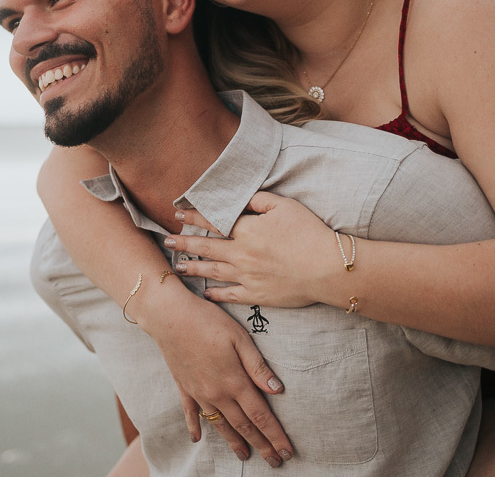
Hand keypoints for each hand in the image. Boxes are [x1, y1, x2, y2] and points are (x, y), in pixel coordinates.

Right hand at [137, 279, 294, 465]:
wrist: (169, 316)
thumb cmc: (208, 321)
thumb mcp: (239, 338)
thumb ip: (258, 366)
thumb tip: (277, 390)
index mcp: (234, 381)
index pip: (260, 416)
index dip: (275, 436)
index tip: (287, 451)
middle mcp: (216, 393)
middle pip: (243, 426)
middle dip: (261, 445)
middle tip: (275, 462)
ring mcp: (198, 393)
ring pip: (220, 425)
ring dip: (234, 442)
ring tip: (245, 456)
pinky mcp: (184, 387)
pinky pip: (190, 413)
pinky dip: (194, 427)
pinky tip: (197, 439)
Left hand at [166, 191, 340, 306]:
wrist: (327, 269)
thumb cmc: (309, 233)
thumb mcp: (285, 206)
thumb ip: (259, 200)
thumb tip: (240, 199)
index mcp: (247, 230)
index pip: (214, 221)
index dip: (194, 217)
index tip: (178, 215)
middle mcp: (242, 253)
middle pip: (206, 247)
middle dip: (184, 243)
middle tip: (166, 241)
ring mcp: (247, 276)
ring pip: (213, 271)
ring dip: (193, 267)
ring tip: (177, 265)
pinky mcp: (257, 294)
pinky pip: (230, 294)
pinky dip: (216, 294)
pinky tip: (205, 292)